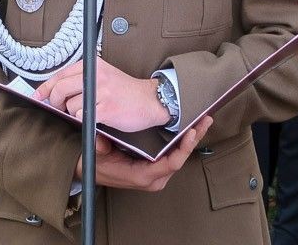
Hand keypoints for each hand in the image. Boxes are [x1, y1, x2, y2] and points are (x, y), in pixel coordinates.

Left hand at [33, 58, 169, 131]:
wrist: (150, 100)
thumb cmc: (125, 91)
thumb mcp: (103, 76)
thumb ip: (81, 80)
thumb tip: (54, 92)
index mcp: (92, 66)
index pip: (59, 75)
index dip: (45, 88)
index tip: (37, 97)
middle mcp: (95, 76)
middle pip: (60, 90)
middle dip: (55, 103)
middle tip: (60, 109)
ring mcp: (101, 92)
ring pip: (70, 106)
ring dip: (74, 113)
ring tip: (88, 112)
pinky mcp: (106, 109)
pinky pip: (83, 117)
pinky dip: (84, 120)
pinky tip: (95, 118)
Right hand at [77, 116, 212, 191]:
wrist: (91, 172)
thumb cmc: (96, 164)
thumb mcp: (96, 154)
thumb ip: (100, 147)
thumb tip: (102, 141)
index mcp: (143, 176)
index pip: (171, 163)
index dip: (184, 147)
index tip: (192, 131)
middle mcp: (155, 178)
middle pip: (181, 158)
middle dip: (194, 138)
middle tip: (206, 119)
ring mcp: (157, 174)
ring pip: (180, 156)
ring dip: (192, 138)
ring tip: (203, 120)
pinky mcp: (156, 168)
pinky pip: (174, 155)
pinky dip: (183, 141)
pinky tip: (190, 127)